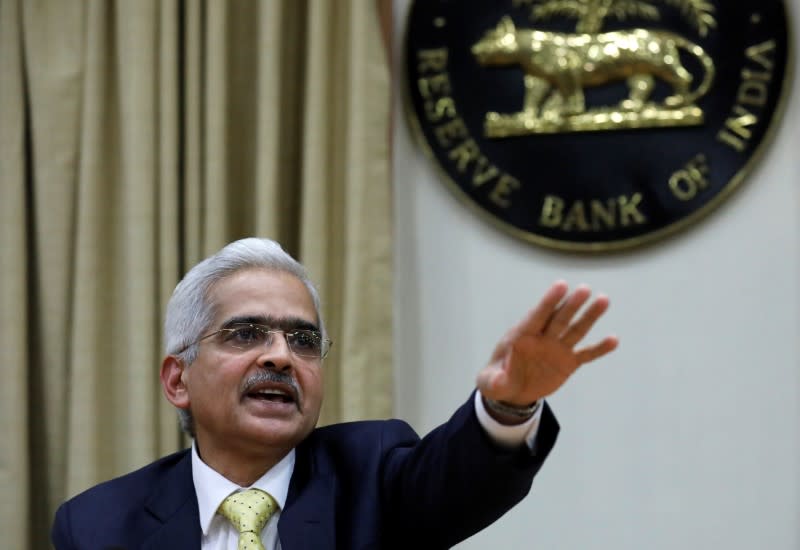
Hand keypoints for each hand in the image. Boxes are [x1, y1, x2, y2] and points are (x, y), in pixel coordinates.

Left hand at [476, 281, 617, 405]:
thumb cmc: (497, 380)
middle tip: (585, 289)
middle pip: (559, 318)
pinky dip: (599, 348)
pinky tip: (614, 340)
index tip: (562, 285)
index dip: (549, 301)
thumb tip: (501, 378)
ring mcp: (557, 349)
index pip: (537, 315)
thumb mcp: (490, 383)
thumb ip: (495, 381)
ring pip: (575, 330)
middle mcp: (543, 338)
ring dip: (590, 316)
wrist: (513, 391)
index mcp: (522, 336)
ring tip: (603, 300)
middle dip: (571, 304)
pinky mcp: (568, 362)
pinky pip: (586, 354)